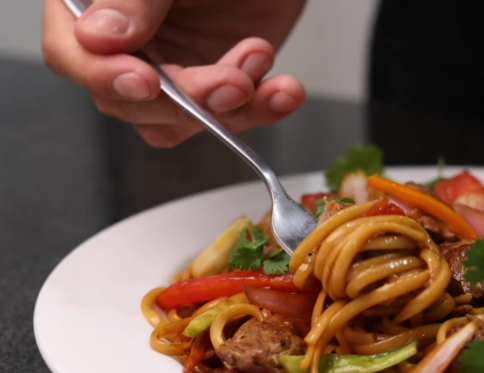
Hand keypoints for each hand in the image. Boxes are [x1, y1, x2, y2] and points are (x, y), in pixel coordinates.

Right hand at [42, 0, 306, 146]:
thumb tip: (94, 37)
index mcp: (94, 5)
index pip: (71, 53)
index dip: (103, 75)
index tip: (146, 82)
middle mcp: (125, 43)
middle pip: (128, 101)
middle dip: (189, 97)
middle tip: (235, 80)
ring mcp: (170, 68)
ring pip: (179, 121)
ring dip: (229, 106)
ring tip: (261, 55)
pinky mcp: (215, 83)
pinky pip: (228, 117)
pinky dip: (260, 109)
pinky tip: (284, 91)